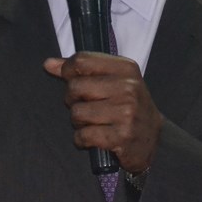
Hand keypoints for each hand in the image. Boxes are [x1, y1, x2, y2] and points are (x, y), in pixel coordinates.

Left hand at [43, 52, 161, 172]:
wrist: (152, 140)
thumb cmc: (128, 107)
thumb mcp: (112, 82)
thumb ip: (81, 71)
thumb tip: (49, 64)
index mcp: (126, 69)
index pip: (82, 61)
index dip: (68, 71)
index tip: (70, 79)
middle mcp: (128, 88)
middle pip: (75, 87)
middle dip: (73, 100)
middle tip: (86, 106)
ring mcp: (126, 112)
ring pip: (77, 113)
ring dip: (79, 122)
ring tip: (93, 123)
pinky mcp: (121, 137)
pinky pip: (83, 135)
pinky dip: (82, 140)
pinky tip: (95, 138)